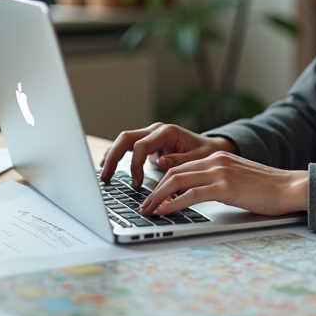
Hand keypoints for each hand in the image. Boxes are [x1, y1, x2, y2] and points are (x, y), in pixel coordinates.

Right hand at [99, 122, 237, 188]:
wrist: (212, 149)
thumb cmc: (207, 154)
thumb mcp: (199, 160)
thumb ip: (181, 161)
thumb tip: (161, 162)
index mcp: (167, 132)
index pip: (141, 145)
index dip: (135, 165)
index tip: (136, 184)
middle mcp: (156, 131)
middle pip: (126, 138)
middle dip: (113, 156)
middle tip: (106, 176)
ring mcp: (151, 136)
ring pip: (124, 140)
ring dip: (111, 155)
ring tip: (103, 174)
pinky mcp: (148, 144)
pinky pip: (128, 147)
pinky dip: (117, 155)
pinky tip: (107, 166)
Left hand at [138, 152, 308, 216]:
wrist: (290, 187)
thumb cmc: (267, 189)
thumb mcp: (237, 181)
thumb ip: (217, 183)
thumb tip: (197, 196)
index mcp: (217, 158)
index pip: (181, 168)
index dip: (162, 183)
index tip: (153, 197)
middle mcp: (215, 161)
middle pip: (174, 173)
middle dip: (155, 190)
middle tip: (144, 206)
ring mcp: (220, 172)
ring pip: (177, 181)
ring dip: (158, 197)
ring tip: (148, 211)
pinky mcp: (225, 187)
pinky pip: (190, 195)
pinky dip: (173, 203)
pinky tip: (164, 212)